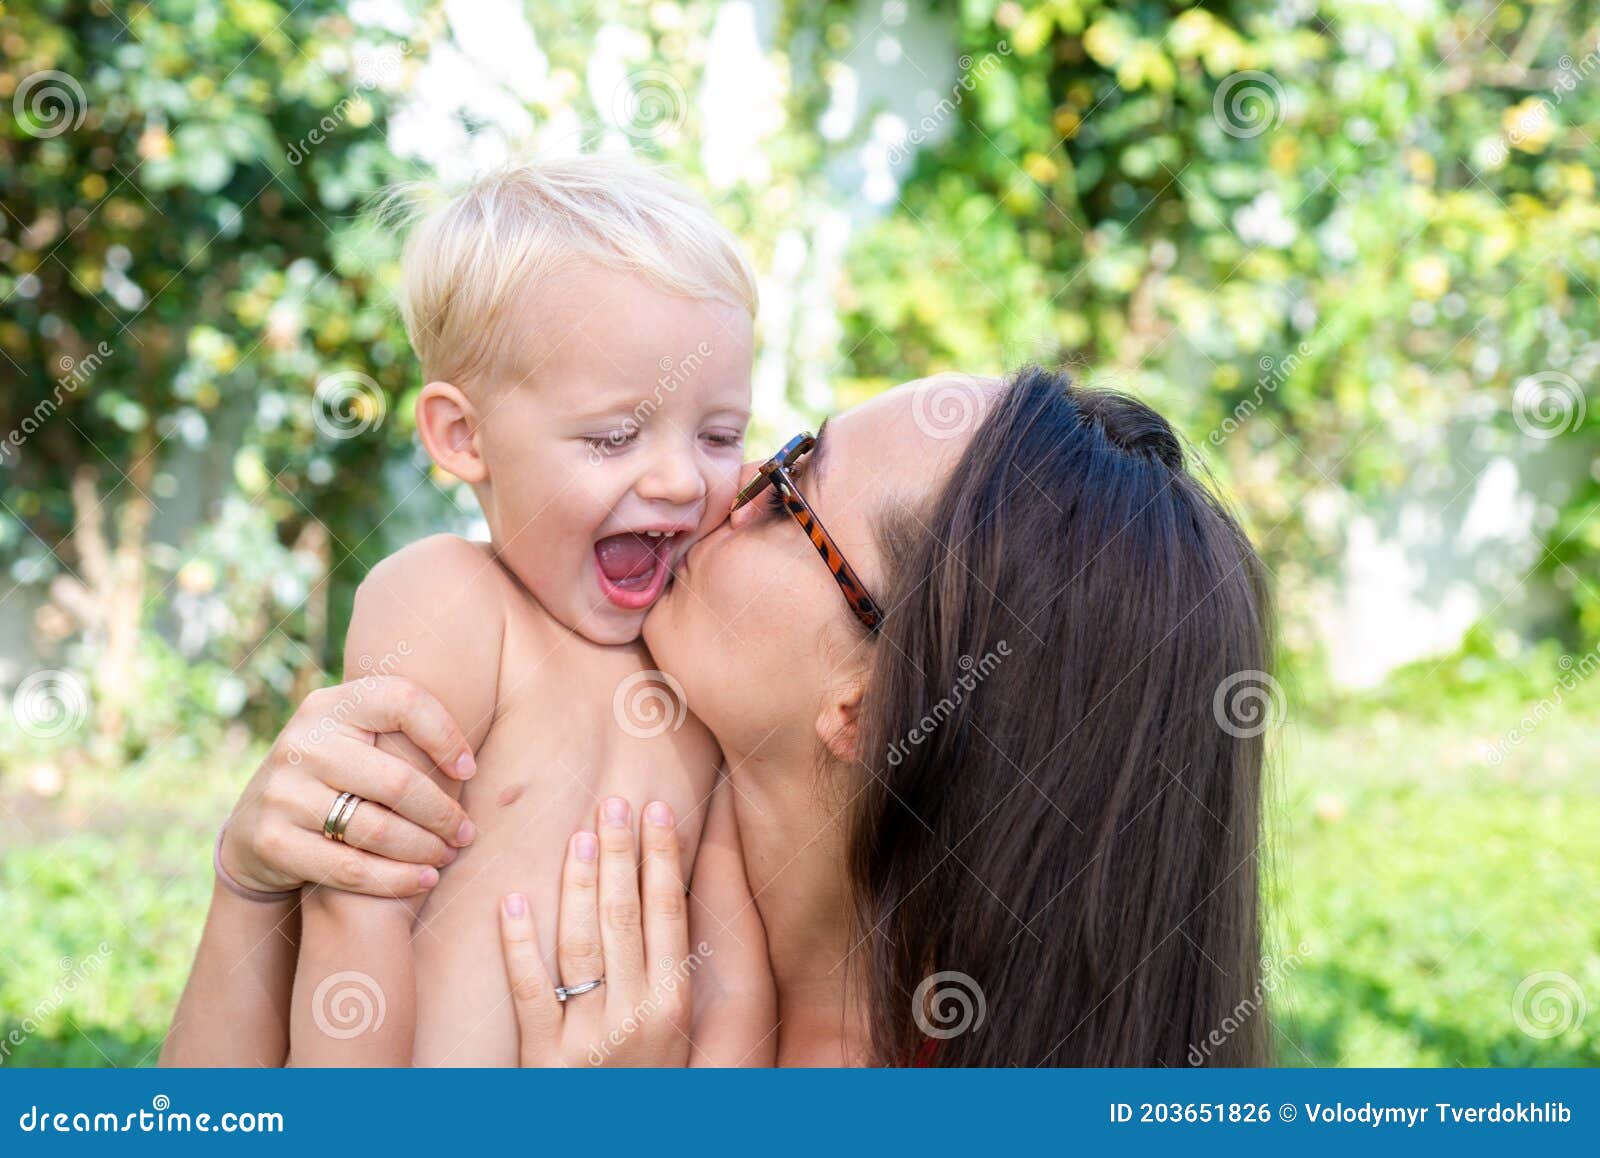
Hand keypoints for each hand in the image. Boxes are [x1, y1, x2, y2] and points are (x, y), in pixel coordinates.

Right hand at [219, 676, 477, 897]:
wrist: (252, 830)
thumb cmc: (332, 779)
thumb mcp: (350, 740)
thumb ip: (395, 732)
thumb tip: (473, 751)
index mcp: (329, 706)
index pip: (402, 701)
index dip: (445, 734)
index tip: (469, 769)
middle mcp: (302, 743)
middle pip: (398, 780)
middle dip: (443, 812)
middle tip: (466, 832)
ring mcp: (283, 792)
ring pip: (378, 829)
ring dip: (425, 849)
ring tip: (448, 855)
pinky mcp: (273, 841)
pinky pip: (351, 868)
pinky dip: (396, 879)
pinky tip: (424, 880)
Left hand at [498, 797, 692, 1066]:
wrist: (611, 1147)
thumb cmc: (649, 1080)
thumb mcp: (678, 1030)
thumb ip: (671, 968)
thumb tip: (671, 893)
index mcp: (673, 1005)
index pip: (669, 914)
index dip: (663, 858)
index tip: (659, 809)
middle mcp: (636, 1017)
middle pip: (625, 918)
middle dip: (621, 854)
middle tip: (615, 801)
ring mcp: (587, 1037)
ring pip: (580, 945)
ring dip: (578, 884)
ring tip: (579, 835)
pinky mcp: (542, 1058)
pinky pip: (528, 990)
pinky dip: (519, 943)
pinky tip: (512, 900)